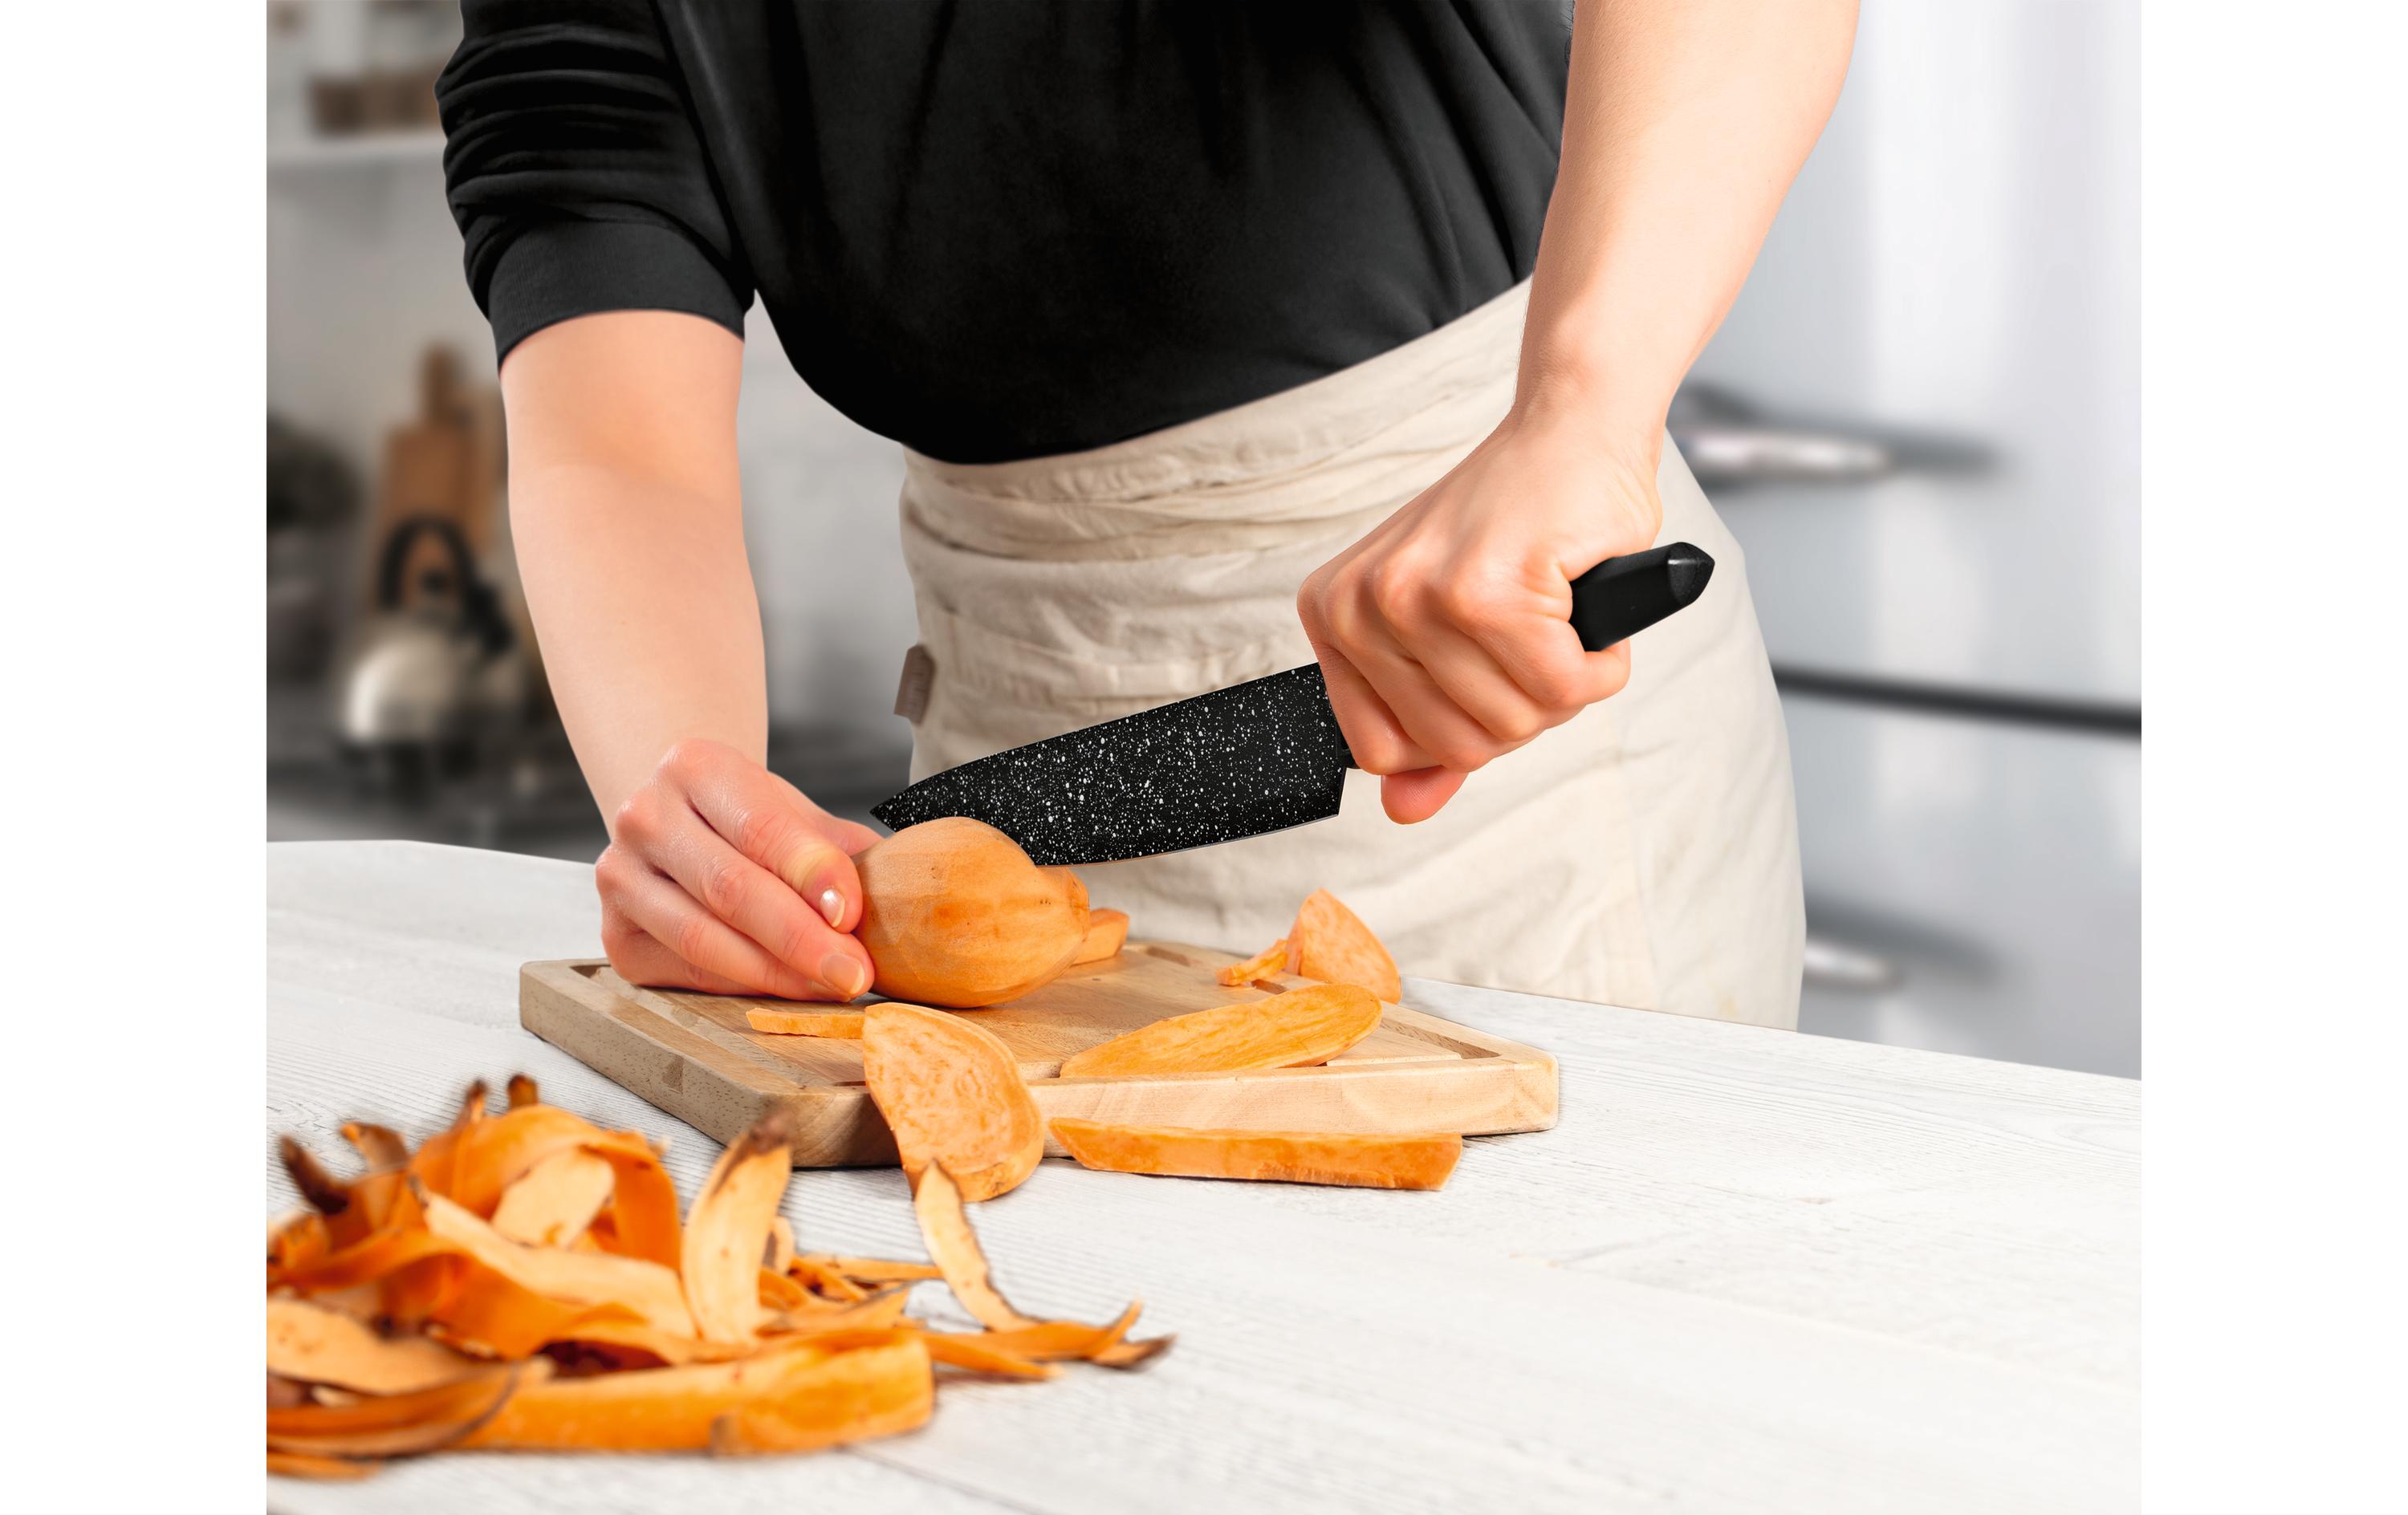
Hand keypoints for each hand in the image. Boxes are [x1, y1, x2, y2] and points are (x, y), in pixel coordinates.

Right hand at [595, 738, 880, 998]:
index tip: (853, 915)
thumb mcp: (794, 813)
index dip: (811, 874)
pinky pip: (686, 971)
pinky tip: (785, 990)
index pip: (760, 828)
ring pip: (703, 939)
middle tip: (854, 972)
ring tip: (830, 986)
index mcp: (693, 767)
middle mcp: (643, 816)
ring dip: (776, 973)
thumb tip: (900, 886)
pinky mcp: (616, 936)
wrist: (679, 826)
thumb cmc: (746, 820)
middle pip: (730, 889)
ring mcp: (620, 877)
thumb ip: (838, 847)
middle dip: (801, 939)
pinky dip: (742, 987)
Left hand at [1296, 413, 1663, 823]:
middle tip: (1538, 637)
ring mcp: (1425, 595)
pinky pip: (1564, 687)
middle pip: (1457, 745)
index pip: (1382, 753)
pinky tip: (1587, 608)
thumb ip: (1426, 729)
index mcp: (1334, 615)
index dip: (1457, 733)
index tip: (1486, 674)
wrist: (1571, 432)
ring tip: (1561, 617)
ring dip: (1566, 685)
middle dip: (1523, 710)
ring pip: (1514, 722)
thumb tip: (1403, 813)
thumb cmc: (1514, 526)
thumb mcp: (1451, 630)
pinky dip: (1599, 665)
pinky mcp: (1495, 586)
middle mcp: (1365, 605)